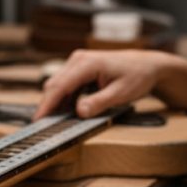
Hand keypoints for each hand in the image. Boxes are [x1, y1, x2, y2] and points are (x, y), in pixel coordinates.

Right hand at [33, 49, 166, 119]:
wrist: (148, 65)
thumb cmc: (138, 75)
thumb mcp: (121, 93)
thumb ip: (99, 103)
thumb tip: (80, 112)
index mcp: (87, 63)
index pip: (60, 86)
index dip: (47, 105)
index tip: (38, 120)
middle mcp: (78, 60)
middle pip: (54, 85)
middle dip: (48, 106)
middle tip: (43, 127)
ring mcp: (78, 62)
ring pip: (58, 85)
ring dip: (56, 103)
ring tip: (54, 122)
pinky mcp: (80, 68)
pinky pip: (66, 85)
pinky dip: (64, 99)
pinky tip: (66, 112)